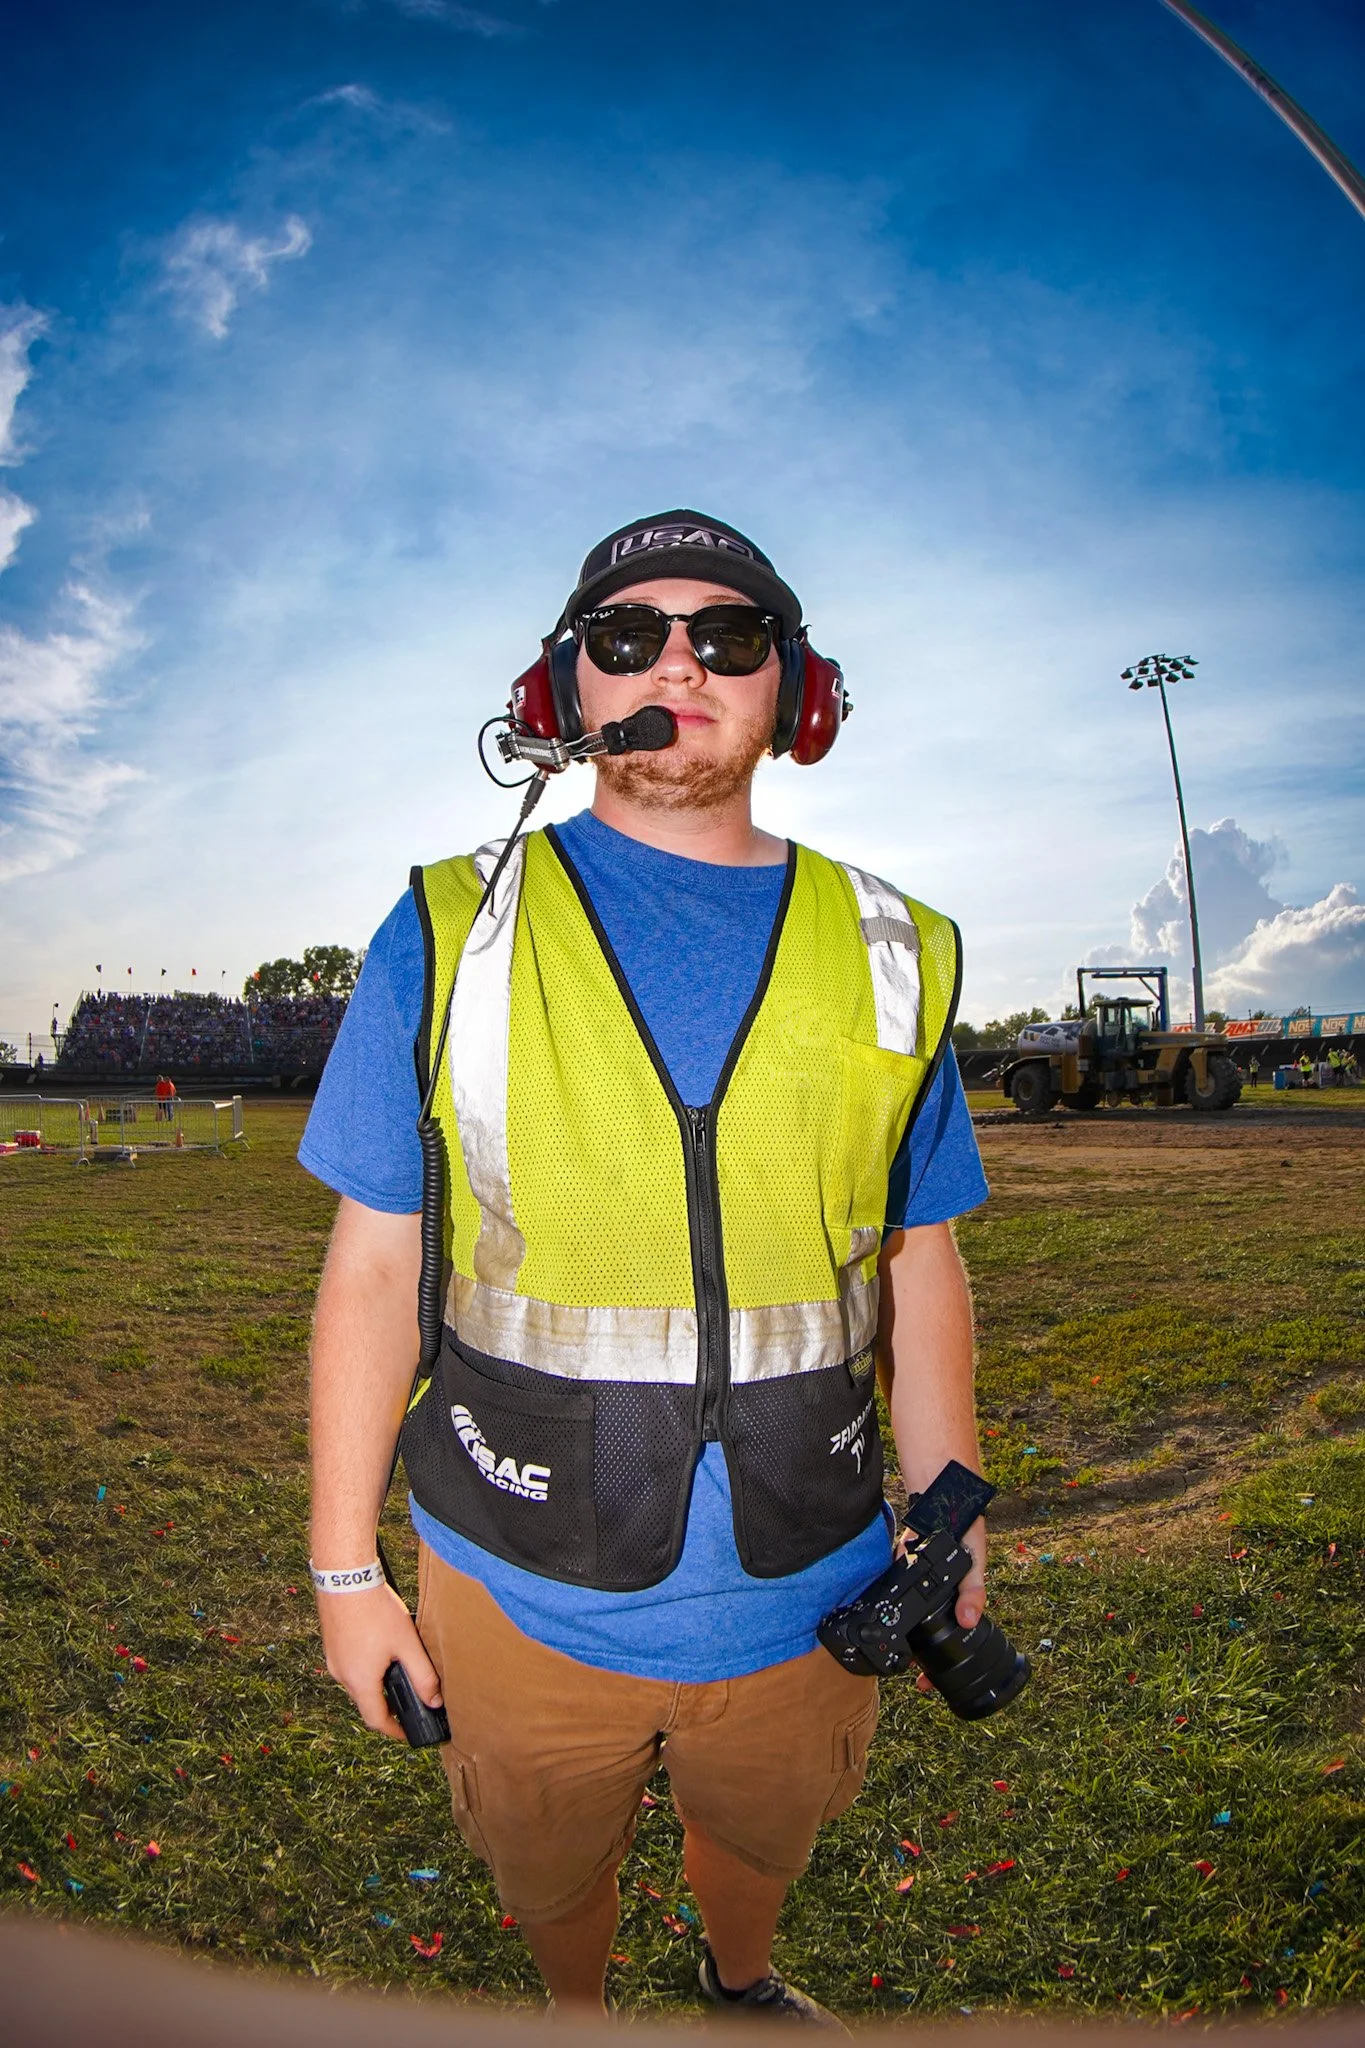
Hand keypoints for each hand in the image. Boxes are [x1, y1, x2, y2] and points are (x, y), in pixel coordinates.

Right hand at [315, 1581, 442, 1740]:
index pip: (377, 1720)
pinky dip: (366, 1666)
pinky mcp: (331, 1644)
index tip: (407, 1733)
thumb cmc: (374, 1609)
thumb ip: (423, 1675)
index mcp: (360, 1681)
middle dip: (386, 1704)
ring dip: (375, 1682)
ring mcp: (333, 1659)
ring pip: (357, 1682)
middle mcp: (342, 1675)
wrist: (345, 1577)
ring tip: (396, 1669)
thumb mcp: (407, 1644)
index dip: (394, 1730)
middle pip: (365, 1701)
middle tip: (407, 1699)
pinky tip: (379, 1648)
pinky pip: (349, 1665)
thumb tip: (434, 1700)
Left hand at [895, 1513, 988, 1693]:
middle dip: (920, 1651)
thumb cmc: (965, 1520)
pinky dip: (889, 1595)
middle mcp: (942, 1584)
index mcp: (962, 1589)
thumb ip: (972, 1589)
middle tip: (910, 1674)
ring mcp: (923, 1572)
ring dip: (903, 1628)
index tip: (928, 1683)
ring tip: (894, 1650)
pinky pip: (895, 1582)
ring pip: (912, 1609)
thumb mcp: (973, 1558)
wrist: (941, 1482)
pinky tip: (878, 1610)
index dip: (943, 1659)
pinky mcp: (905, 1557)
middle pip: (929, 1626)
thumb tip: (969, 1622)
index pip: (957, 1633)